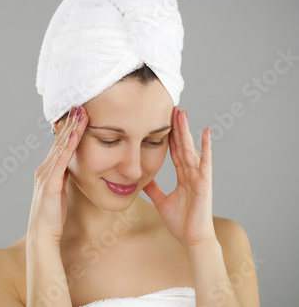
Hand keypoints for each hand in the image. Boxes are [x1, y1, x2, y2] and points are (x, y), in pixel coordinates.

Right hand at [27, 106, 87, 243]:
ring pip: (60, 147)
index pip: (61, 146)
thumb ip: (64, 181)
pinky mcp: (50, 183)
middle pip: (59, 141)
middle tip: (80, 104)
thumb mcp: (60, 195)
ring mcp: (46, 175)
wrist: (42, 237)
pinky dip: (69, 145)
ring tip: (80, 112)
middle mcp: (44, 170)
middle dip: (70, 122)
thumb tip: (72, 172)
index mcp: (48, 172)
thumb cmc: (53, 219)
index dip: (70, 129)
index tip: (80, 114)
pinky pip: (62, 160)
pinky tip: (76, 133)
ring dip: (71, 128)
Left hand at [143, 106, 214, 246]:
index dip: (170, 136)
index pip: (174, 151)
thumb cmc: (181, 222)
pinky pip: (204, 162)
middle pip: (182, 145)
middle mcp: (191, 173)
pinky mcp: (204, 182)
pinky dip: (205, 147)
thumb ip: (153, 189)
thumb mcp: (161, 201)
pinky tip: (206, 132)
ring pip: (191, 149)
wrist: (192, 238)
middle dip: (177, 127)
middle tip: (172, 108)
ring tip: (183, 113)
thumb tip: (141, 180)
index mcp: (182, 176)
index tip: (165, 120)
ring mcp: (199, 176)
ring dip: (187, 131)